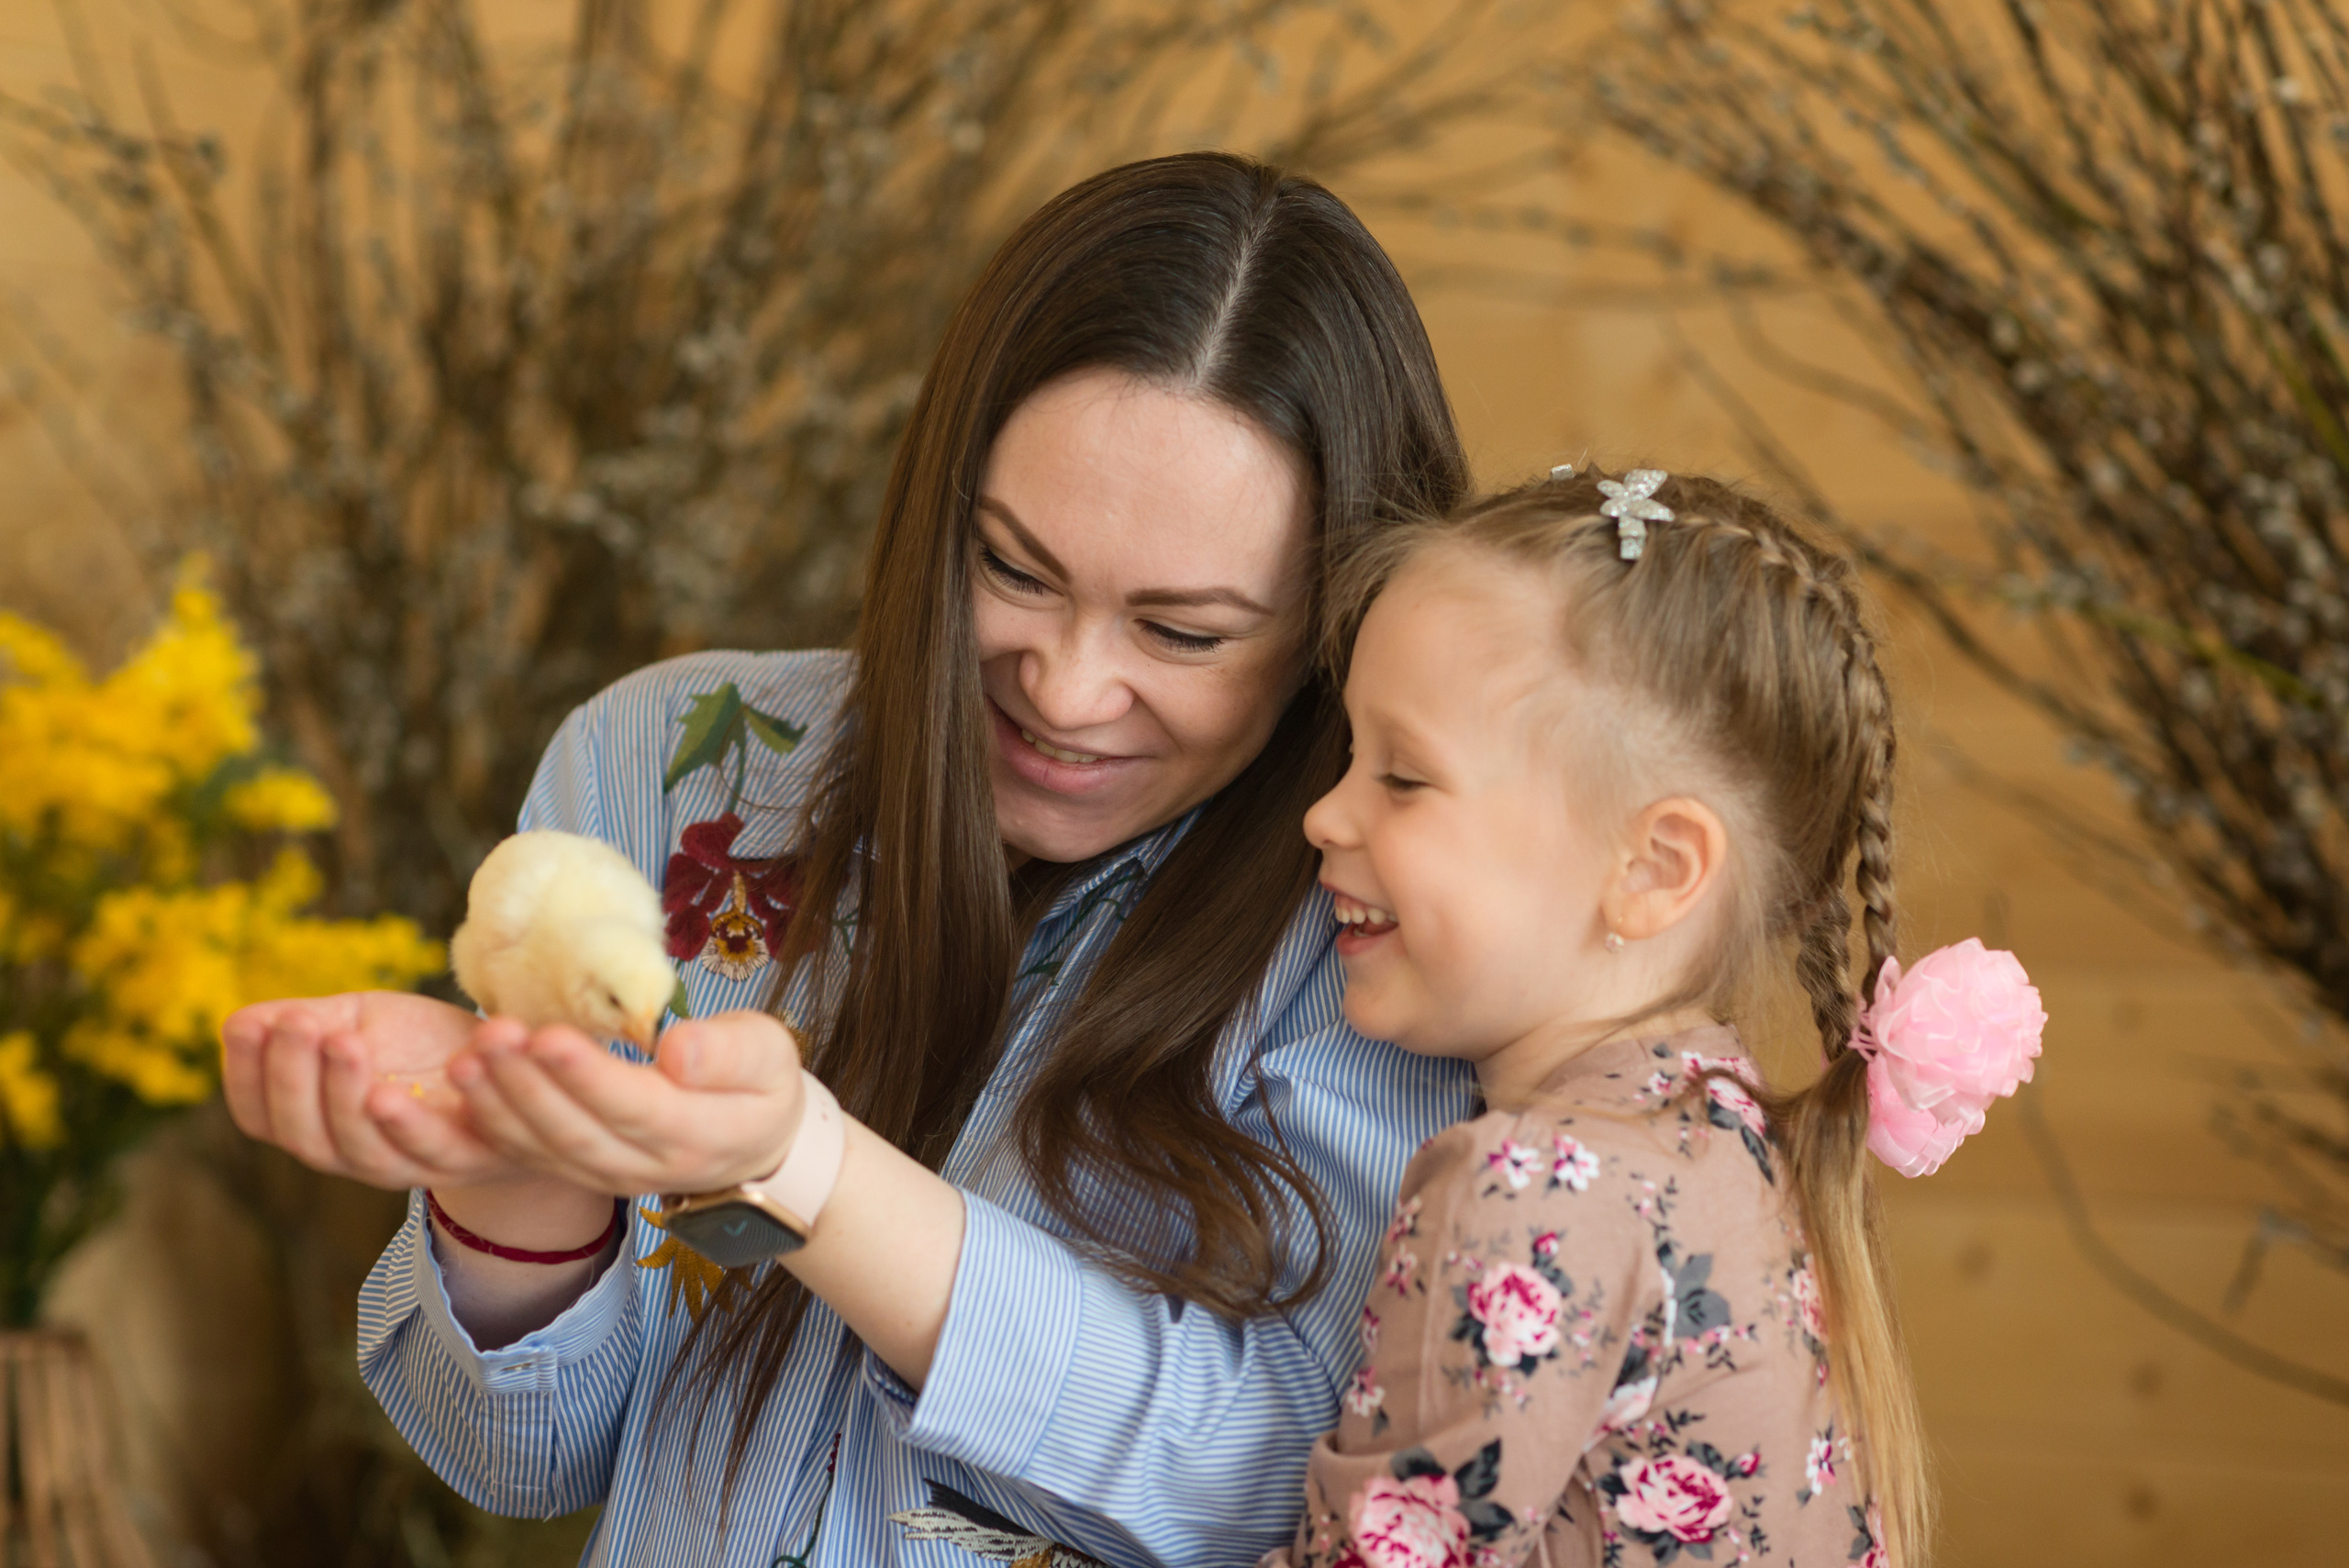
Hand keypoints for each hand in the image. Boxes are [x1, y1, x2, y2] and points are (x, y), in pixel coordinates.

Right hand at [221, 990, 520, 1190]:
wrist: (507, 1063)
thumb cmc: (420, 1044)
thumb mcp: (360, 1020)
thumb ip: (309, 1021)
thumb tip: (241, 1022)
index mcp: (315, 1123)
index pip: (260, 1115)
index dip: (247, 1075)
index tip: (249, 1025)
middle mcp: (351, 1154)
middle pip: (304, 1135)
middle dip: (294, 1078)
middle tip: (299, 1023)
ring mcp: (405, 1164)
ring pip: (360, 1149)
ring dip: (345, 1096)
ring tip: (343, 1040)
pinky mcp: (462, 1159)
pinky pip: (430, 1150)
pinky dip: (409, 1122)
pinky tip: (392, 1087)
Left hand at [444, 1010, 808, 1196]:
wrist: (757, 1147)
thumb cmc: (761, 1084)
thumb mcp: (770, 1056)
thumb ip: (729, 1053)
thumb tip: (678, 1050)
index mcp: (699, 1134)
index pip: (635, 1108)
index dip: (588, 1077)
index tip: (548, 1034)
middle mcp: (649, 1167)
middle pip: (577, 1132)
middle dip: (526, 1085)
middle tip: (489, 1035)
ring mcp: (610, 1177)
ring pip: (545, 1151)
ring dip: (497, 1106)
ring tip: (465, 1058)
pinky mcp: (582, 1172)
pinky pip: (529, 1157)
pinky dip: (490, 1125)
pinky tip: (463, 1085)